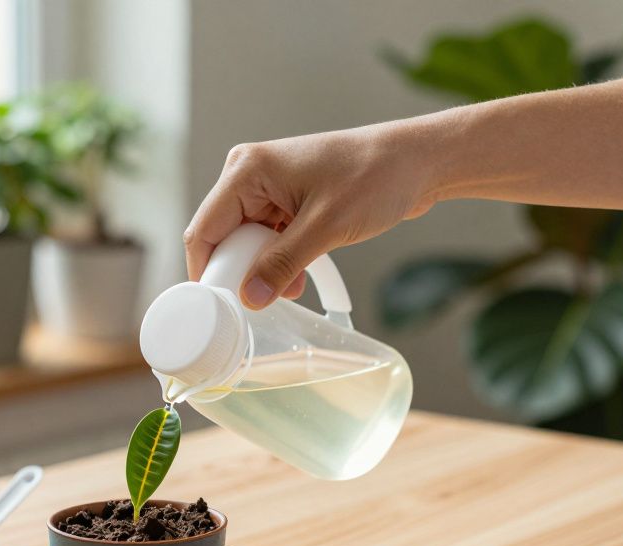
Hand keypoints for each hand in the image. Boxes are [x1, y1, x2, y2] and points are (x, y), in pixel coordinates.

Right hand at [184, 123, 436, 308]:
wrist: (417, 162)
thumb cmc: (375, 176)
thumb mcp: (326, 227)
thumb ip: (282, 264)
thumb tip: (250, 298)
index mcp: (248, 170)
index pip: (205, 229)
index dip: (207, 271)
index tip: (218, 307)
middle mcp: (250, 176)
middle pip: (222, 238)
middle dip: (241, 272)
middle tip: (262, 299)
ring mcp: (267, 189)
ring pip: (246, 243)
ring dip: (263, 269)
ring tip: (291, 286)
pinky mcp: (285, 201)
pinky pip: (267, 240)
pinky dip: (279, 261)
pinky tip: (298, 278)